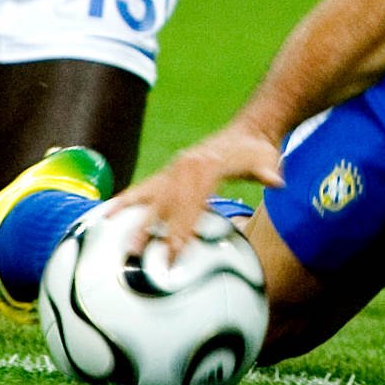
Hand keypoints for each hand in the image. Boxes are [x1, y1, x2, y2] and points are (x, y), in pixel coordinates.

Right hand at [111, 124, 284, 260]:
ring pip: (149, 194)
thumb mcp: (266, 159)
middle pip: (167, 203)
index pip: (191, 202)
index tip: (174, 250)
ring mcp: (175, 168)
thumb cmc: (257, 150)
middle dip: (153, 230)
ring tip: (110, 232)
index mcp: (206, 166)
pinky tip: (108, 213)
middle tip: (138, 255)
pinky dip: (126, 200)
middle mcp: (186, 166)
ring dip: (130, 215)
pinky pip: (145, 187)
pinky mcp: (170, 172)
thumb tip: (277, 180)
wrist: (249, 130)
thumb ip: (268, 171)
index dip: (182, 227)